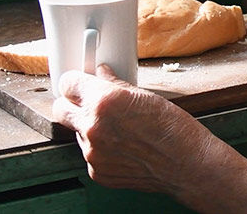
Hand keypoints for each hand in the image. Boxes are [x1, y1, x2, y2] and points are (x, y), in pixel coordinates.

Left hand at [53, 64, 217, 193]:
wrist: (186, 164)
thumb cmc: (174, 129)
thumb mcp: (147, 97)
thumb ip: (116, 85)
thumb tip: (102, 75)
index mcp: (104, 102)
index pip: (67, 84)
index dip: (74, 81)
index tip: (79, 82)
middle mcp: (92, 127)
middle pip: (60, 109)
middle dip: (72, 103)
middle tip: (88, 102)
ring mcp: (93, 153)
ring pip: (77, 133)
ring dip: (91, 128)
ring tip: (121, 129)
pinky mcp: (97, 171)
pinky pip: (90, 154)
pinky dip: (102, 149)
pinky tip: (124, 146)